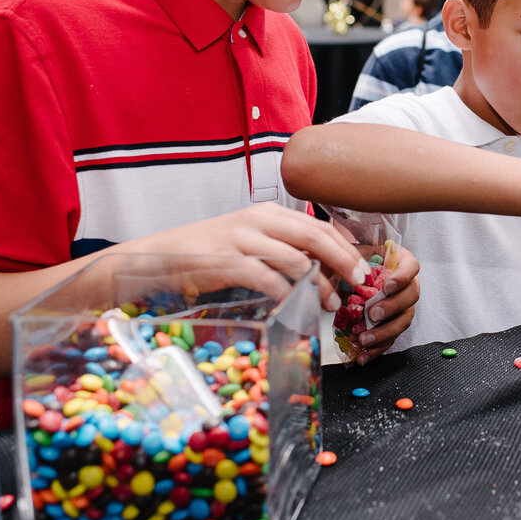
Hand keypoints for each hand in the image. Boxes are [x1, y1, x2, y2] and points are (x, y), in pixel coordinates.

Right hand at [128, 202, 368, 312]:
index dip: (346, 247)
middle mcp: (258, 220)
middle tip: (360, 282)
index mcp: (268, 213)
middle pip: (316, 236)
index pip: (320, 225)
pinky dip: (286, 293)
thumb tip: (321, 267)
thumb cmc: (208, 253)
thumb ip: (282, 248)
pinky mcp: (226, 260)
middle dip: (344, 260)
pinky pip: (266, 277)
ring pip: (296, 257)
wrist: (158, 257)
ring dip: (319, 283)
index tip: (362, 267)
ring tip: (331, 303)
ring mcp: (242, 238)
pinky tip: (296, 306)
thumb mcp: (249, 241)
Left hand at [351, 246, 419, 364]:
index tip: (387, 286)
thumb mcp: (355, 251)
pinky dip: (377, 349)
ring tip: (365, 339)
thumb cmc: (355, 260)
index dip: (402, 278)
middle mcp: (407, 285)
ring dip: (384, 332)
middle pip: (411, 296)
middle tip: (373, 314)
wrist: (351, 275)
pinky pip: (391, 338)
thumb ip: (355, 252)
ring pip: (403, 321)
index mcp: (401, 263)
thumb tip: (347, 258)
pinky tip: (363, 356)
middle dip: (392, 307)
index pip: (412, 267)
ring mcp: (403, 306)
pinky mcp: (393, 325)